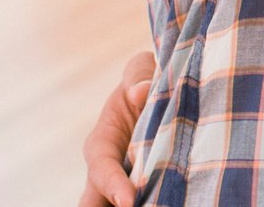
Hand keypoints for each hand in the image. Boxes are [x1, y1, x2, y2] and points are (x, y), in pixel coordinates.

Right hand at [77, 48, 153, 206]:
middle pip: (97, 203)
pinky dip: (159, 201)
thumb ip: (137, 76)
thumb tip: (141, 92)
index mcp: (102, 143)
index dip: (113, 186)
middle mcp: (110, 170)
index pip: (101, 169)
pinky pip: (152, 200)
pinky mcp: (150, 188)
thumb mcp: (140, 69)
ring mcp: (128, 183)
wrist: (166, 89)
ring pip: (118, 205)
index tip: (128, 201)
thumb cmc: (147, 78)